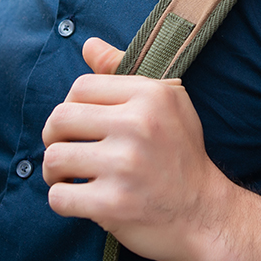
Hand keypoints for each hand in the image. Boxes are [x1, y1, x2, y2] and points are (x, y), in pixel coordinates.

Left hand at [42, 38, 260, 260]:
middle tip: (63, 148)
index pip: (81, 86)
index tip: (78, 123)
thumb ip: (122, 71)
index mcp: (150, 95)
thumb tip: (88, 44)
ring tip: (66, 176)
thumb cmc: (181, 154)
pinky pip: (59, 197)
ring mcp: (125, 165)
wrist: (207, 215)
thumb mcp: (165, 102)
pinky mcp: (114, 204)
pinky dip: (61, 199)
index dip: (71, 105)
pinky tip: (77, 198)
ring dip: (53, 171)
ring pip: (54, 158)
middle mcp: (138, 124)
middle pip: (61, 118)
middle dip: (53, 136)